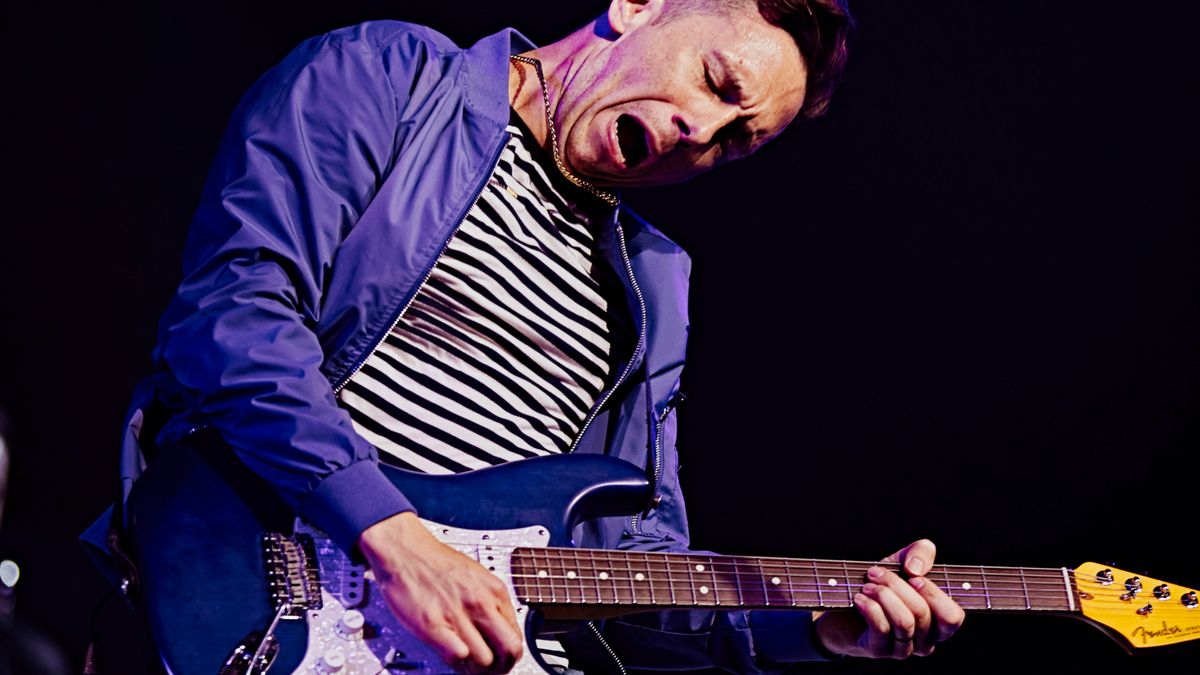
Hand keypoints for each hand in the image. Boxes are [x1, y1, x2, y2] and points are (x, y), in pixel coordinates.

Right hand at [358, 512, 523, 672]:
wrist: (405, 551)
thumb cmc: (436, 563)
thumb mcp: (477, 576)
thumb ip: (490, 603)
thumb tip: (499, 630)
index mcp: (494, 591)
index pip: (517, 636)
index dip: (509, 656)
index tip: (501, 661)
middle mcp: (480, 603)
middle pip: (509, 650)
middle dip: (502, 668)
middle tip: (490, 671)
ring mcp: (458, 614)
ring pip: (484, 660)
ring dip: (476, 669)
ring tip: (467, 665)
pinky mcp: (433, 625)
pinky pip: (457, 656)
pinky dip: (456, 662)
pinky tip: (450, 656)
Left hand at [813, 539, 964, 658]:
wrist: (847, 603)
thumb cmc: (882, 583)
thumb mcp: (904, 560)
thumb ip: (922, 553)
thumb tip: (916, 569)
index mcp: (938, 622)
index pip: (952, 618)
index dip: (935, 596)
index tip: (913, 576)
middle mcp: (925, 639)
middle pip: (922, 613)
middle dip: (897, 586)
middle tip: (876, 572)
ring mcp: (903, 649)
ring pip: (903, 622)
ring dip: (883, 596)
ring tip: (867, 585)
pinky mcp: (879, 651)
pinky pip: (881, 629)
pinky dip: (870, 607)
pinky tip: (860, 598)